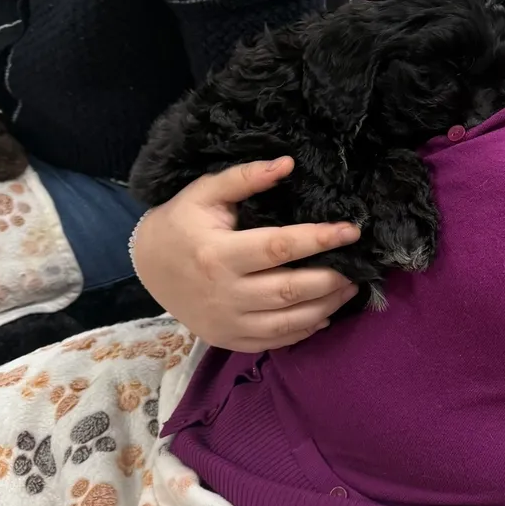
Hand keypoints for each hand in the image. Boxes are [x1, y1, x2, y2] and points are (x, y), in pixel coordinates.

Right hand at [131, 158, 361, 352]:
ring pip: (287, 321)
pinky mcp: (228, 339)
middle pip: (289, 290)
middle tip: (358, 269)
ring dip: (326, 306)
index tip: (351, 231)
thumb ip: (245, 177)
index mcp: (219, 254)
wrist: (146, 267)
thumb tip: (287, 163)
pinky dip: (304, 330)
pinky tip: (324, 315)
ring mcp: (226, 321)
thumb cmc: (181, 224)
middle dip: (331, 280)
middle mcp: (224, 293)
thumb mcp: (205, 193)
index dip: (319, 239)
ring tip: (349, 289)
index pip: (279, 247)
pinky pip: (274, 342)